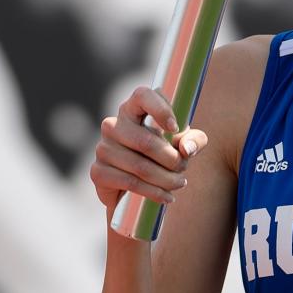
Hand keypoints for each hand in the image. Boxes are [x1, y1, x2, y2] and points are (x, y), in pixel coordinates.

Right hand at [90, 86, 206, 214]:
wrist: (138, 187)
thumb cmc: (165, 155)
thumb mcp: (186, 145)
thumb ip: (194, 140)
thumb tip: (187, 148)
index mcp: (134, 109)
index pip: (143, 95)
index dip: (160, 109)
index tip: (175, 128)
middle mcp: (113, 125)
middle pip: (145, 142)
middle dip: (171, 160)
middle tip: (183, 169)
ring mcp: (102, 148)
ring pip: (140, 166)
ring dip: (166, 179)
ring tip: (179, 183)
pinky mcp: (98, 171)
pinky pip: (130, 183)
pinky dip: (153, 192)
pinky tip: (167, 197)